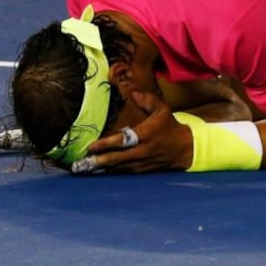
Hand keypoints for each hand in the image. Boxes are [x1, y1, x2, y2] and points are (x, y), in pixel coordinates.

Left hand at [73, 90, 193, 173]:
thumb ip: (147, 100)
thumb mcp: (161, 110)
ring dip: (102, 168)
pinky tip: (99, 171)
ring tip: (84, 168)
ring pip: (118, 167)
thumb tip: (133, 93)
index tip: (91, 146)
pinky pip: (124, 172)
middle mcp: (142, 150)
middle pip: (117, 158)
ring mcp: (141, 163)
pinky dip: (111, 172)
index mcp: (145, 134)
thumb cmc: (169, 127)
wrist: (184, 148)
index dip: (106, 144)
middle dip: (99, 160)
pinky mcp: (142, 171)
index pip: (122, 140)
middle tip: (82, 163)